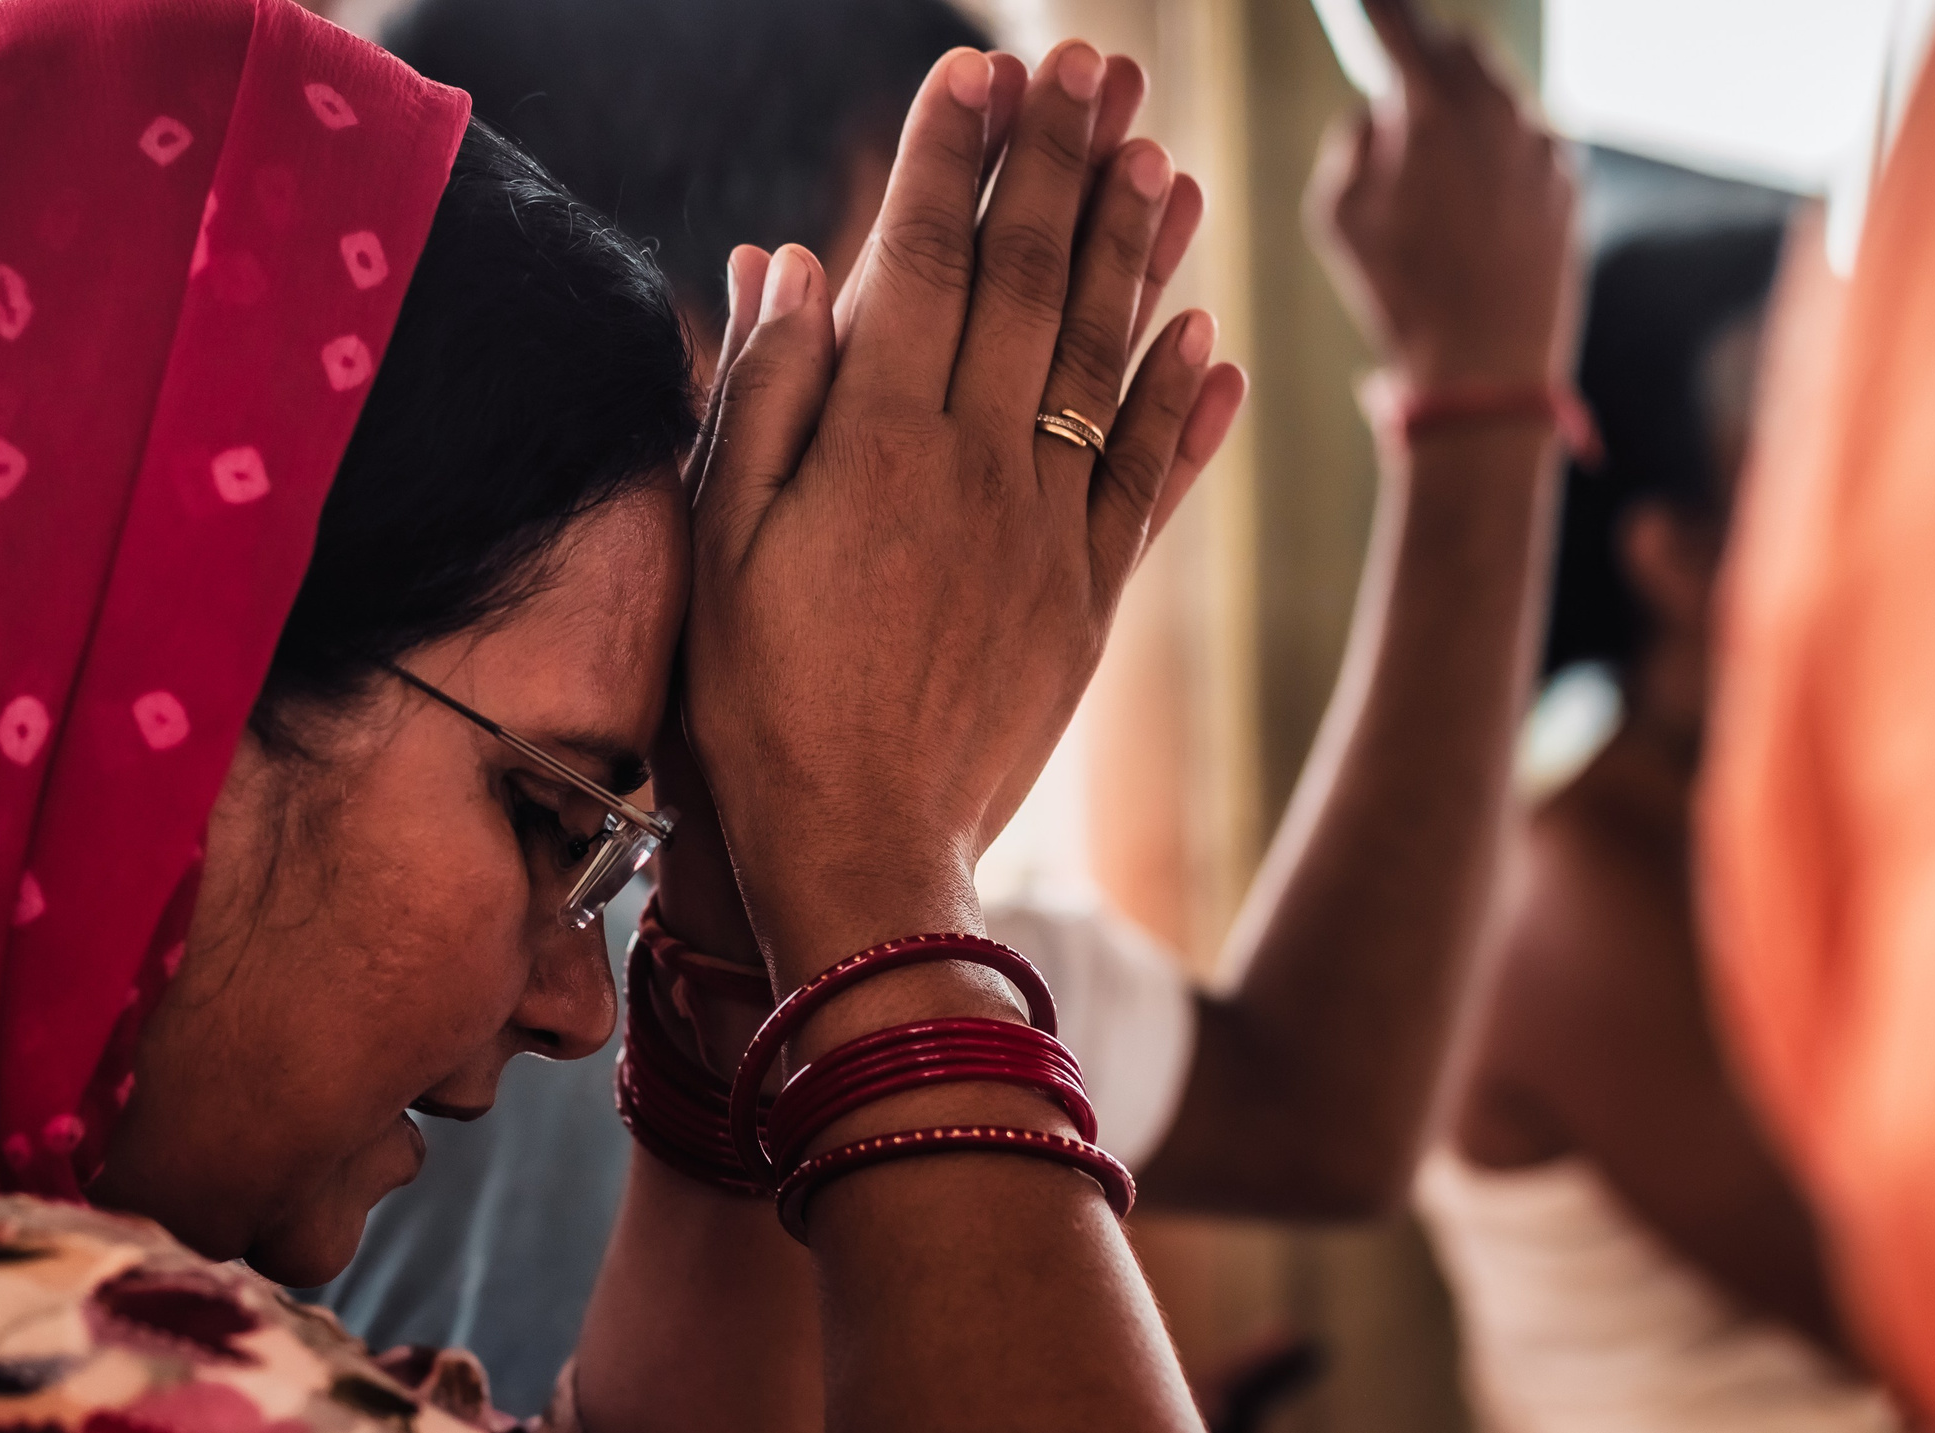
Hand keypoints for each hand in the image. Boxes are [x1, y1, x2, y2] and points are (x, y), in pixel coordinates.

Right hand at [683, 43, 1243, 982]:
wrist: (863, 852)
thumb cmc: (760, 704)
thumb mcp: (722, 546)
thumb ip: (761, 397)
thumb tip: (783, 263)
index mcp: (876, 441)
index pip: (923, 260)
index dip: (951, 159)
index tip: (978, 72)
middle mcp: (977, 465)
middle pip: (1030, 282)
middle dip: (1063, 162)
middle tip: (1097, 65)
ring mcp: (1047, 531)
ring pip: (1107, 360)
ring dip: (1140, 251)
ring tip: (1166, 158)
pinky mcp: (1090, 600)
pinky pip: (1150, 480)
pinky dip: (1186, 405)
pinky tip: (1211, 338)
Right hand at [1306, 0, 1577, 389]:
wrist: (1485, 366)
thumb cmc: (1399, 293)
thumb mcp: (1338, 216)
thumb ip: (1352, 142)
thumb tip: (1380, 112)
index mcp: (1437, 108)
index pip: (1402, 29)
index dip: (1378, 14)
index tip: (1363, 6)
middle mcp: (1500, 110)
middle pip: (1461, 48)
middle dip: (1429, 55)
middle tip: (1401, 71)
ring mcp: (1542, 142)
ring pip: (1501, 91)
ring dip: (1467, 99)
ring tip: (1438, 133)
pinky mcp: (1569, 179)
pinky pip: (1529, 137)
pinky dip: (1500, 144)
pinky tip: (1476, 184)